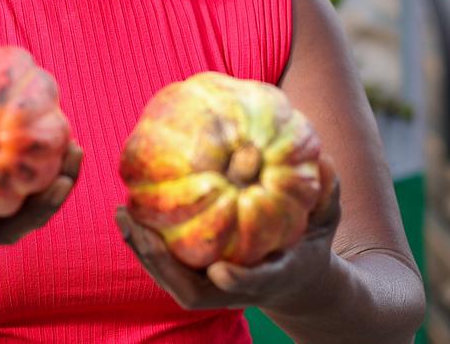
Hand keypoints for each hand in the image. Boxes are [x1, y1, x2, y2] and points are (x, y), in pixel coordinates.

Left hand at [116, 156, 339, 311]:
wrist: (296, 278)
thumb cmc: (310, 241)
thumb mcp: (326, 218)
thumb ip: (327, 193)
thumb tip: (324, 160)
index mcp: (273, 277)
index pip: (256, 284)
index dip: (239, 280)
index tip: (221, 270)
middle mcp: (237, 289)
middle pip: (193, 290)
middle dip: (162, 263)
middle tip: (137, 229)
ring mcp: (213, 288)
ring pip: (171, 280)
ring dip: (143, 251)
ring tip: (122, 214)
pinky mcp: (197, 279)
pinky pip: (166, 264)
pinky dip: (146, 241)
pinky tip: (130, 209)